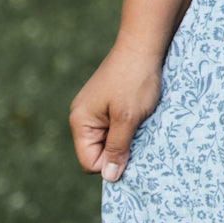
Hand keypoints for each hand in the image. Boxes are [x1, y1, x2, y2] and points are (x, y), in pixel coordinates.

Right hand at [69, 41, 162, 183]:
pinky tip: (141, 117)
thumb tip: (110, 177)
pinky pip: (116, 127)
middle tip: (138, 136)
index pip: (89, 162)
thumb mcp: (128, 118)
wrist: (143, 44)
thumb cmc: (135, 80)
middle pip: (98, 153)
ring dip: (127, 139)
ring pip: (110, 141)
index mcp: (80, 121)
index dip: (111, 163)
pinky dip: (129, 127)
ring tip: (140, 124)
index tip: (132, 150)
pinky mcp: (109, 104)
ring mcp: (95, 110)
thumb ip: (118, 148)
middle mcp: (82, 117)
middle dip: (119, 151)